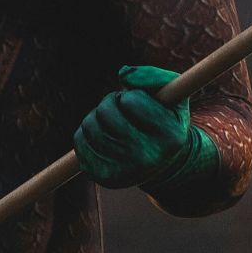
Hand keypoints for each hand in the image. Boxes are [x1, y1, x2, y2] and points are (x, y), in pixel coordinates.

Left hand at [73, 65, 194, 188]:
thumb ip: (152, 76)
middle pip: (106, 112)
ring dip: (97, 116)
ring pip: (90, 125)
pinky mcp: (104, 177)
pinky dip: (86, 132)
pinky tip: (103, 136)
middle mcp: (149, 159)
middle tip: (122, 109)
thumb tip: (123, 75)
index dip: (131, 95)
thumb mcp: (171, 93)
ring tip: (113, 122)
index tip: (138, 102)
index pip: (131, 101)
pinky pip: (80, 141)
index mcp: (170, 138)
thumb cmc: (164, 118)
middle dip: (111, 102)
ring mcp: (125, 172)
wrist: (161, 160)